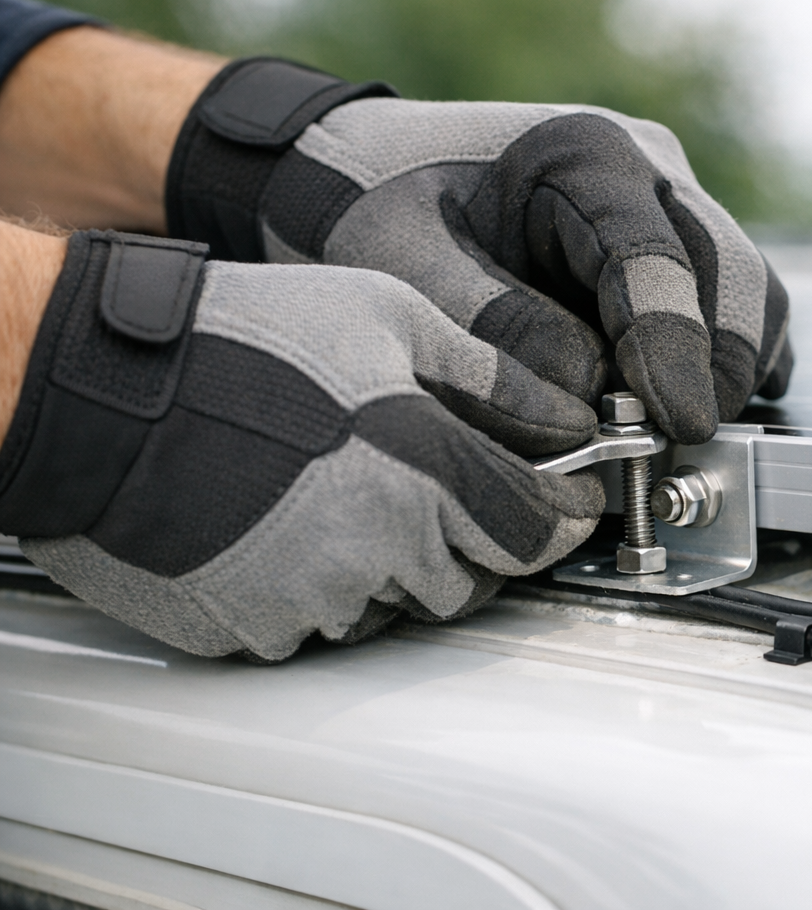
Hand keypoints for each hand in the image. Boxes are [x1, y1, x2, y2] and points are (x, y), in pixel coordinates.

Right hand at [0, 231, 603, 660]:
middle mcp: (374, 551)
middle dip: (482, 541)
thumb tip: (567, 414)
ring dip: (401, 566)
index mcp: (420, 472)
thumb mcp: (387, 317)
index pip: (536, 530)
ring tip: (352, 493)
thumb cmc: (242, 340)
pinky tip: (293, 524)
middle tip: (451, 490)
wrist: (101, 391)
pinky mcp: (252, 632)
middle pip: (474, 581)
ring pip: (399, 608)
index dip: (567, 518)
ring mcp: (310, 601)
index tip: (572, 505)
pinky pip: (321, 625)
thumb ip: (491, 375)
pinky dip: (326, 588)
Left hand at [166, 59, 793, 444]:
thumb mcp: (403, 268)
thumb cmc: (375, 212)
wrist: (363, 177)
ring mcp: (675, 206)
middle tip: (672, 447)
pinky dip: (723, 364)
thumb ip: (494, 333)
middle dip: (715, 371)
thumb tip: (585, 405)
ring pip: (752, 296)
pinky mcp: (679, 248)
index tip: (676, 426)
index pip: (656, 260)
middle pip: (735, 277)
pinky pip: (737, 310)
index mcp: (584, 152)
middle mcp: (651, 167)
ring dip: (726, 372)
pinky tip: (683, 408)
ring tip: (668, 436)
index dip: (673, 350)